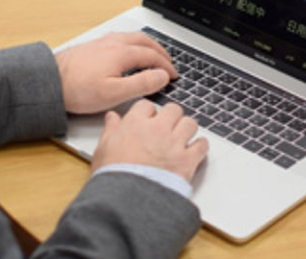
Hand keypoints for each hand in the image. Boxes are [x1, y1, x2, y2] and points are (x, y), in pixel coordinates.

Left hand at [55, 32, 176, 113]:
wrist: (49, 81)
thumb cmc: (78, 89)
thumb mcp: (115, 93)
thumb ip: (141, 84)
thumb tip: (162, 76)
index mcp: (122, 53)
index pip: (152, 56)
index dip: (166, 66)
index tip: (173, 75)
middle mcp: (113, 43)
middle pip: (144, 41)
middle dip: (160, 51)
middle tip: (168, 61)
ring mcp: (102, 42)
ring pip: (132, 37)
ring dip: (147, 45)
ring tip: (152, 53)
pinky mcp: (92, 46)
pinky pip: (120, 39)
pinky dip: (133, 43)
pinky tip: (127, 51)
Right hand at [92, 100, 208, 181]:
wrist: (127, 200)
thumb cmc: (113, 176)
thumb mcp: (103, 149)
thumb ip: (110, 129)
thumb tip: (112, 117)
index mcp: (135, 123)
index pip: (147, 105)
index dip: (148, 113)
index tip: (147, 120)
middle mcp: (157, 129)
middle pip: (173, 109)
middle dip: (170, 117)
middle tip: (167, 128)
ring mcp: (174, 144)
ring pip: (190, 124)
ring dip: (186, 129)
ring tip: (181, 138)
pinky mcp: (187, 160)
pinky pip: (202, 145)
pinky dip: (200, 147)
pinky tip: (193, 151)